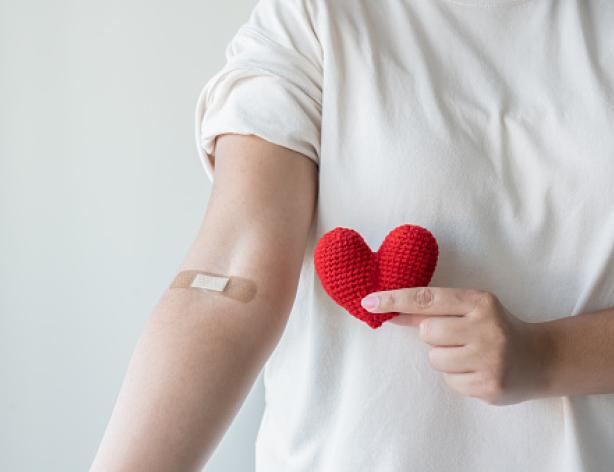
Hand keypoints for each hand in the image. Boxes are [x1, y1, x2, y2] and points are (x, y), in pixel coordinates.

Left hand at [360, 287, 547, 405]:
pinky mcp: (489, 386)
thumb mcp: (471, 309)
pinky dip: (457, 377)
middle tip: (458, 338)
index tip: (369, 301)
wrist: (541, 359)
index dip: (395, 299)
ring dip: (444, 359)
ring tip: (470, 355)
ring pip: (434, 359)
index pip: (427, 298)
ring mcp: (489, 359)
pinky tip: (477, 371)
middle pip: (427, 332)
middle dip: (434, 336)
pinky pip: (449, 381)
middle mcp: (486, 327)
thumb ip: (434, 309)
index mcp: (479, 301)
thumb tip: (389, 310)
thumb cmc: (496, 328)